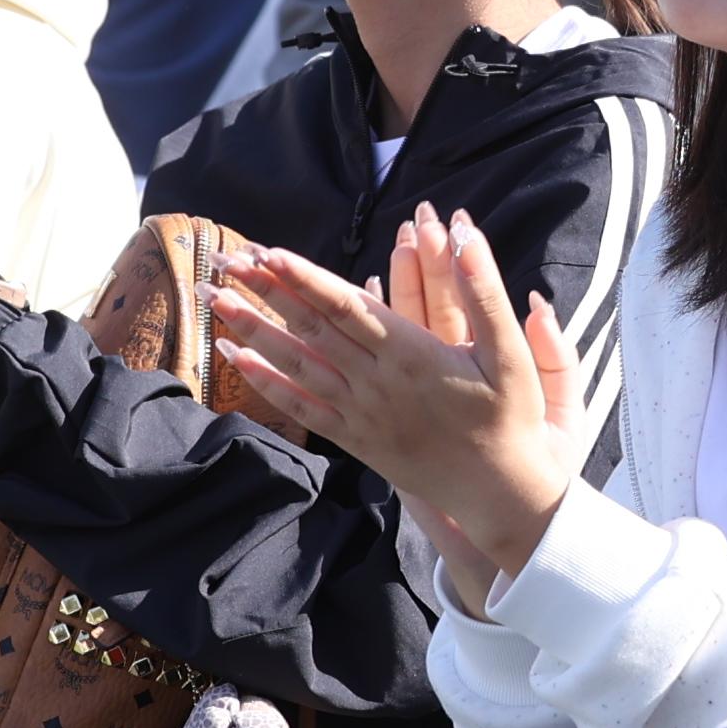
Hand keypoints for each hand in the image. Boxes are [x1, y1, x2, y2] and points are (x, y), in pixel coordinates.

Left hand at [207, 209, 591, 581]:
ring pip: (297, 365)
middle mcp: (377, 383)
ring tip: (215, 301)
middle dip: (266, 292)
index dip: (307, 277)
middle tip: (224, 262)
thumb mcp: (511, 353)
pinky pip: (302, 407)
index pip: (347, 306)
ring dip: (253, 330)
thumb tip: (464, 233)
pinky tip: (238, 359)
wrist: (499, 494)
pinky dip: (267, 383)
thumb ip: (485, 291)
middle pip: (311, 329)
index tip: (270, 252)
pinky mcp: (356, 439)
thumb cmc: (509, 418)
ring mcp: (361, 413)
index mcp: (412, 354)